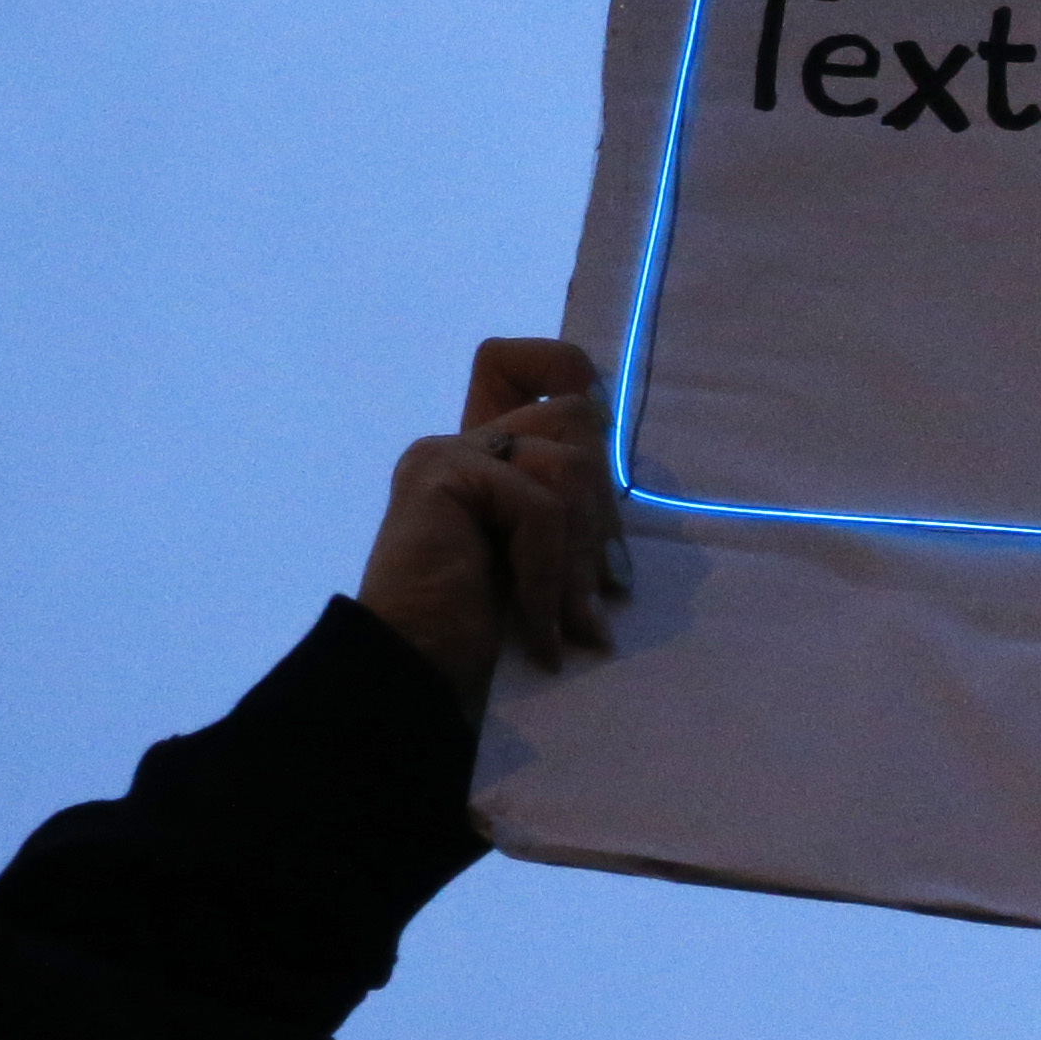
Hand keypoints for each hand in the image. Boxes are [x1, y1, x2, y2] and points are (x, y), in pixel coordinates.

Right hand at [359, 339, 624, 718]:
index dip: (573, 380)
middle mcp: (464, 440)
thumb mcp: (545, 561)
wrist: (416, 677)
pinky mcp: (443, 472)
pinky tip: (543, 633)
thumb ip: (570, 509)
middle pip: (577, 415)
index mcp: (486, 453)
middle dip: (603, 513)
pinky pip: (541, 508)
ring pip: (570, 464)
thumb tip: (624, 495)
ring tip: (576, 625)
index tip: (598, 477)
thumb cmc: (480, 636)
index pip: (533, 362)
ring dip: (582, 557)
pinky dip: (551, 577)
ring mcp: (449, 452)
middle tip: (606, 591)